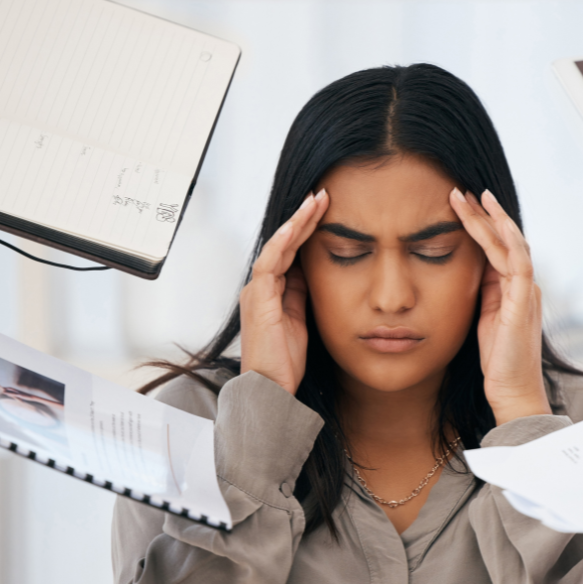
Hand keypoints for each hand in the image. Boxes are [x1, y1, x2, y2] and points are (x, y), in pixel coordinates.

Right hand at [239, 189, 328, 393]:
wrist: (271, 387)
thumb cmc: (284, 360)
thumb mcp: (301, 319)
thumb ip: (302, 295)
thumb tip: (312, 271)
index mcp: (272, 292)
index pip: (290, 252)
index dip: (306, 230)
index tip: (325, 211)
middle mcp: (261, 287)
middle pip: (283, 243)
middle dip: (303, 218)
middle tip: (322, 195)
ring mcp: (257, 291)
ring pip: (276, 246)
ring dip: (296, 222)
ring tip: (315, 202)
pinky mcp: (258, 299)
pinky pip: (269, 263)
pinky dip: (281, 242)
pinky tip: (295, 226)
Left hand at [449, 187, 551, 425]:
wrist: (512, 391)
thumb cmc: (497, 361)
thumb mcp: (484, 319)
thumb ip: (483, 293)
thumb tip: (470, 269)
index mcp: (514, 289)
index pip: (499, 248)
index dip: (481, 226)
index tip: (460, 206)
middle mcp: (524, 285)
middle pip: (506, 239)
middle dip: (483, 214)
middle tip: (460, 191)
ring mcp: (526, 291)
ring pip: (511, 243)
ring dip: (491, 219)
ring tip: (472, 197)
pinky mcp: (523, 301)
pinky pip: (517, 261)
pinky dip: (505, 239)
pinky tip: (492, 221)